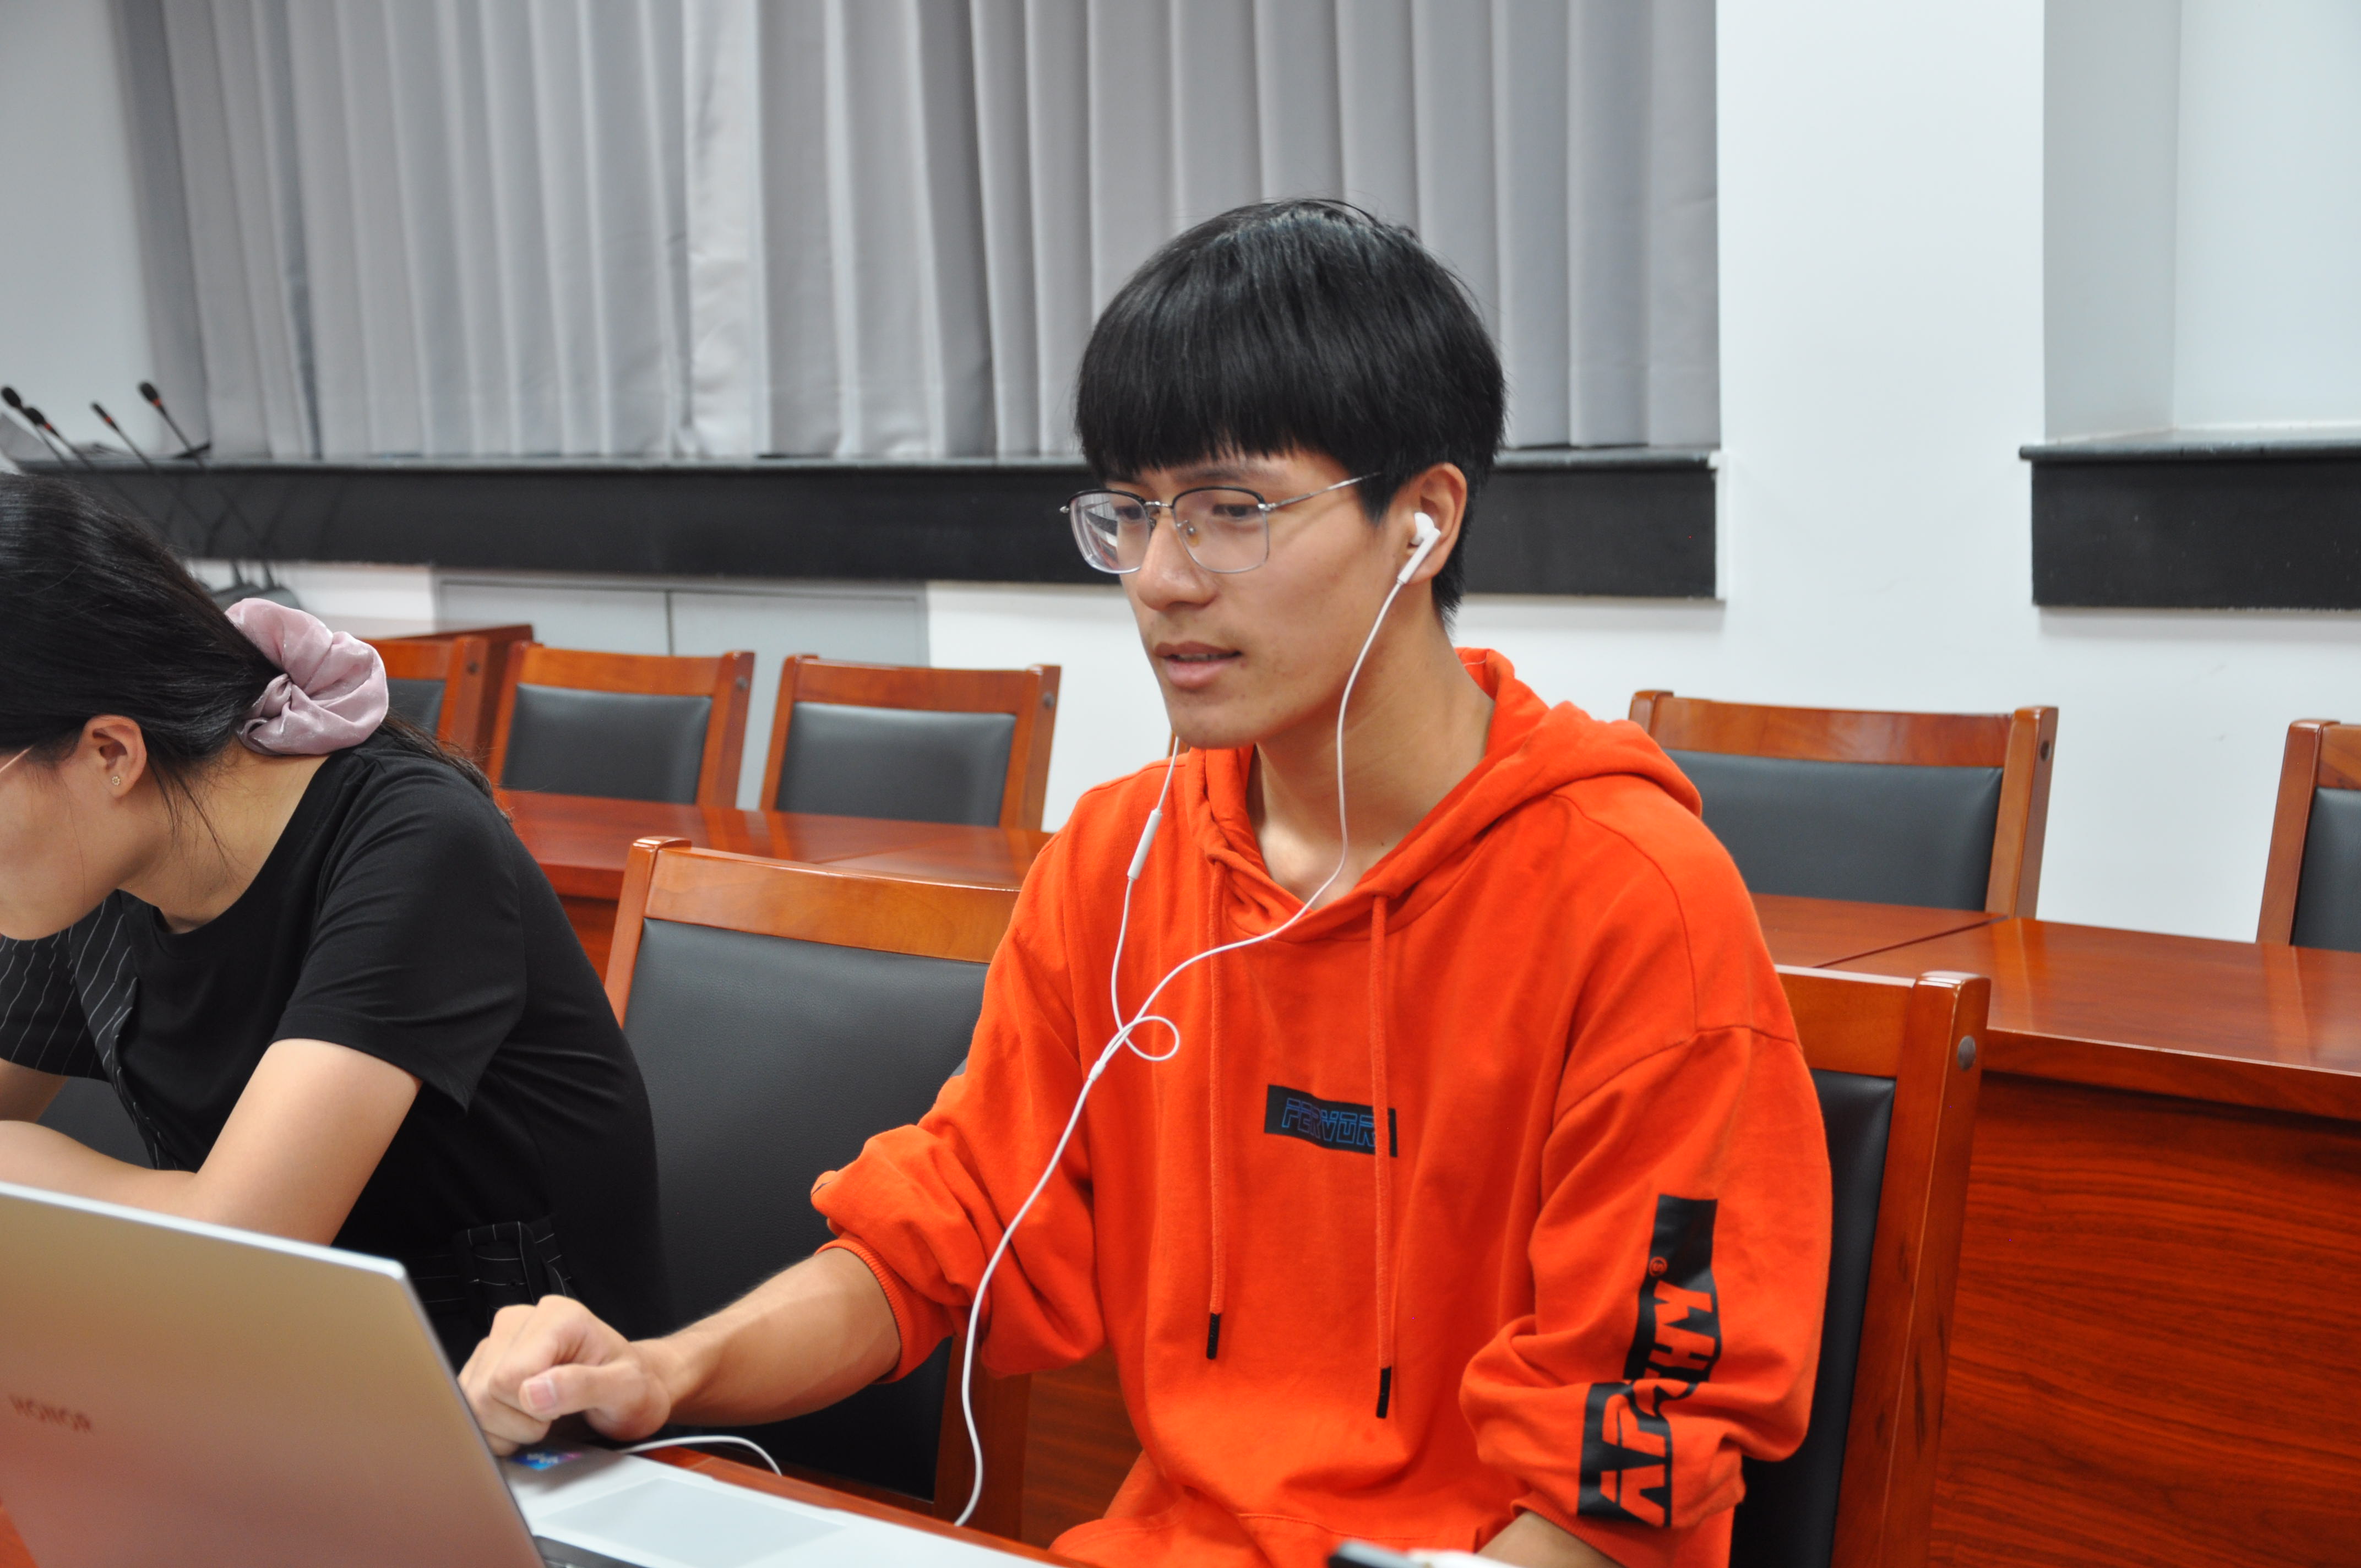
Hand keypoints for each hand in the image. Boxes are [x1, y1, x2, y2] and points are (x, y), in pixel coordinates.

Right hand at [459, 1294, 678, 1453]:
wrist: (634, 1388)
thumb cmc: (633, 1386)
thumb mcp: (625, 1389)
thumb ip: (582, 1386)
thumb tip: (533, 1392)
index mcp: (557, 1317)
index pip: (509, 1376)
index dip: (532, 1408)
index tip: (561, 1409)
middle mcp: (521, 1321)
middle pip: (484, 1392)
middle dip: (518, 1421)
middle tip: (553, 1416)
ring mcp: (498, 1342)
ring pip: (470, 1402)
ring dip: (503, 1426)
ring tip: (540, 1416)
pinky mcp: (484, 1364)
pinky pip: (467, 1407)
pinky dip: (492, 1427)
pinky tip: (521, 1418)